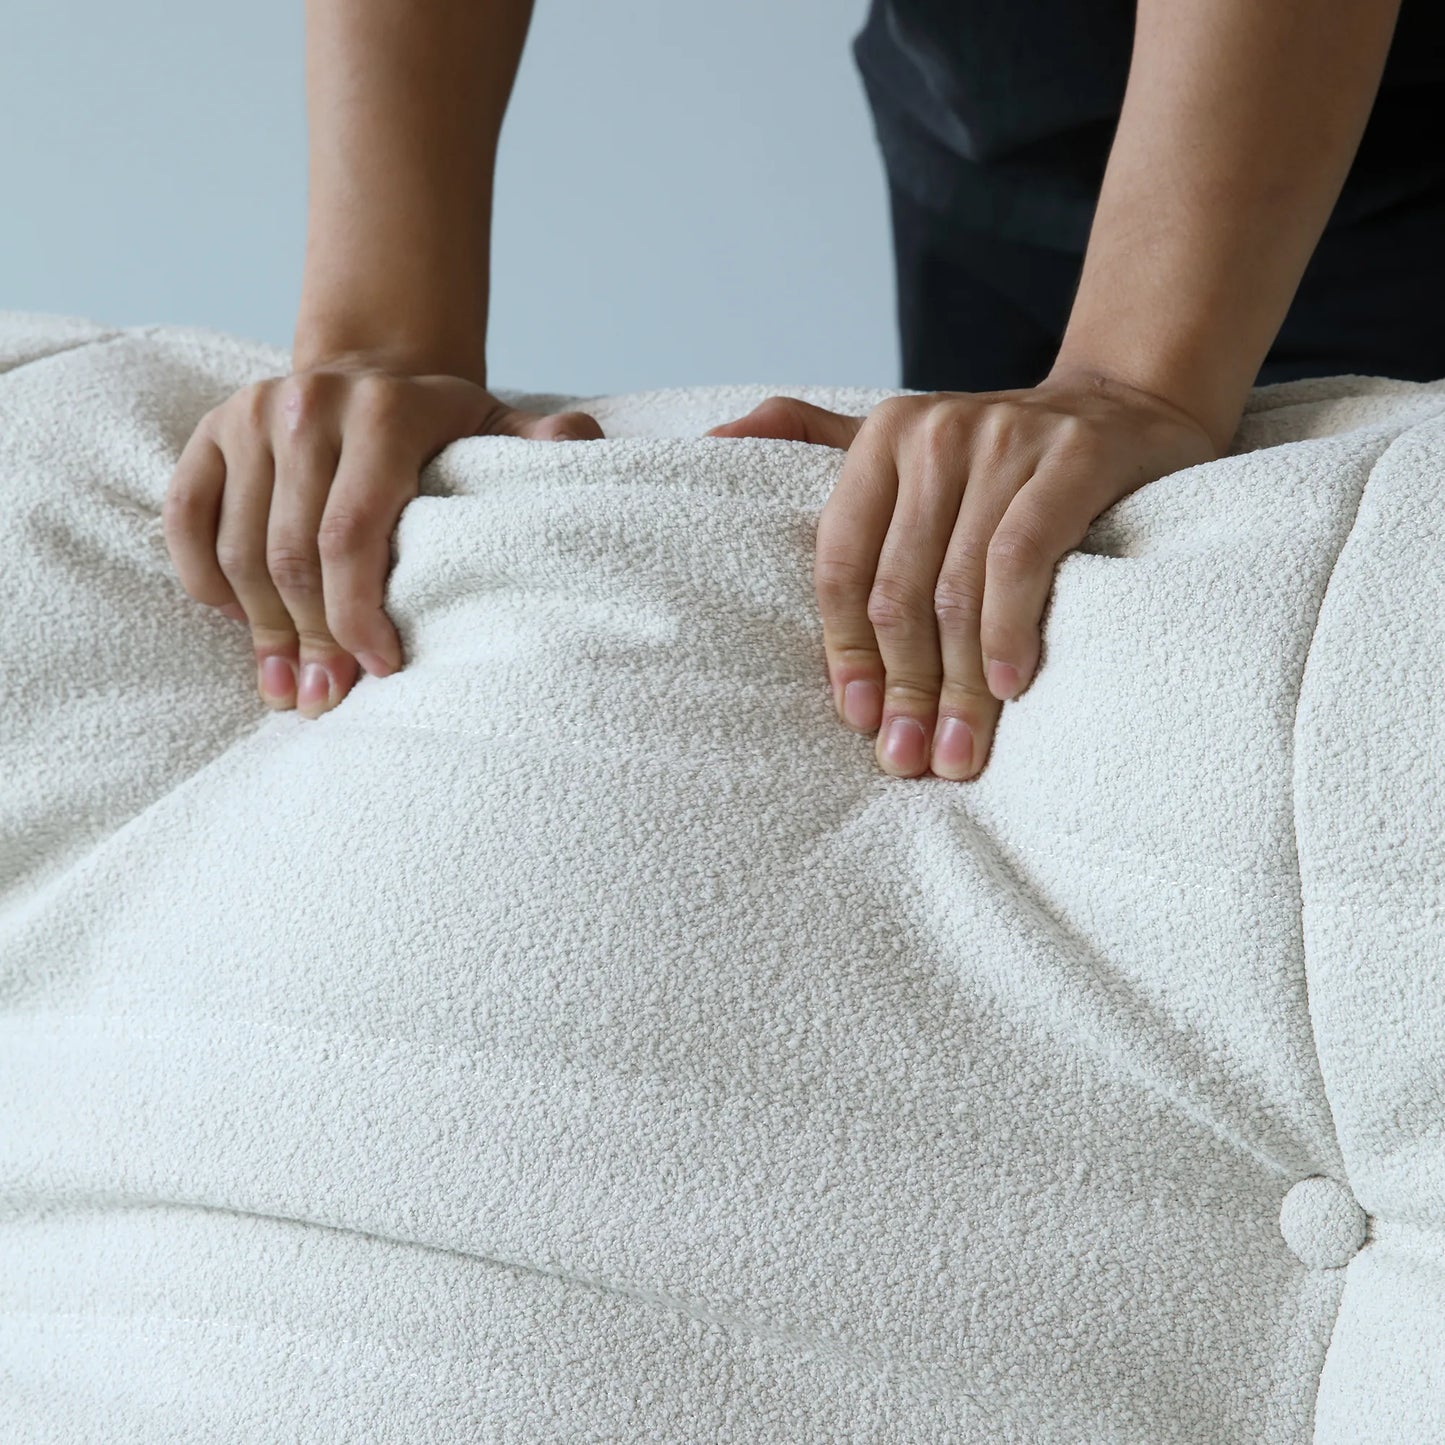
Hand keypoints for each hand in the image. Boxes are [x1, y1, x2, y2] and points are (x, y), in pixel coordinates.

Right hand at [163, 356, 602, 717]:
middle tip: (326, 703)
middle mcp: (308, 407)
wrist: (369, 370)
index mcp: (385, 412)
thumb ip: (541, 444)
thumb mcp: (498, 429)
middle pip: (293, 554)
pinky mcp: (207, 431)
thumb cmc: (441, 427)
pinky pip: (185, 518)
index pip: (354, 533)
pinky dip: (203, 578)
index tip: (381, 671)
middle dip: (312, 640)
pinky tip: (236, 624)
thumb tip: (584, 445)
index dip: (358, 613)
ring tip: (285, 688)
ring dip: (261, 630)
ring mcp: (248, 416)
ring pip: (240, 548)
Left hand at [703, 372, 1216, 778]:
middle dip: (902, 688)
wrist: (1123, 405)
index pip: (842, 564)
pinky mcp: (1071, 460)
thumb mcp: (903, 441)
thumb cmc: (998, 455)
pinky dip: (1008, 629)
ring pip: (957, 588)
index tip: (857, 721)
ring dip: (957, 686)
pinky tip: (1009, 686)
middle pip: (898, 589)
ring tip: (959, 753)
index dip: (845, 651)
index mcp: (881, 439)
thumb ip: (814, 443)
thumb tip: (710, 442)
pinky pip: (1021, 559)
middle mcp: (933, 434)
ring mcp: (1004, 441)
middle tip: (909, 759)